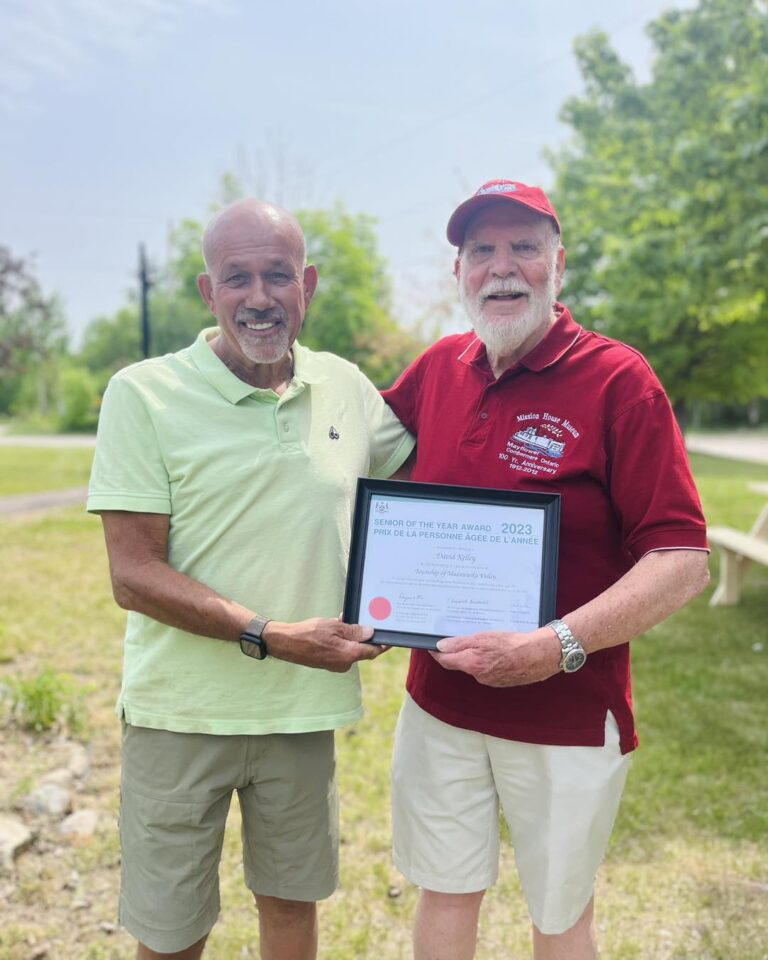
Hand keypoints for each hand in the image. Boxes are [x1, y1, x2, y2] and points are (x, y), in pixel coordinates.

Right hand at [263, 617, 385, 672]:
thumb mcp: (333, 626)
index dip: (382, 644)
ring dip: (352, 638)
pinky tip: (336, 630)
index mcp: (348, 654)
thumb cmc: (308, 633)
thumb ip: (353, 631)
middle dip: (365, 637)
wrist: (286, 644)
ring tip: (343, 622)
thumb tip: (370, 632)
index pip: (373, 651)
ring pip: (352, 650)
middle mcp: (344, 664)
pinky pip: (342, 652)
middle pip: (363, 651)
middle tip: (366, 622)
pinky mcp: (329, 663)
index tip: (390, 639)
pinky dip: (343, 642)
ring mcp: (336, 665)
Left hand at [431, 627, 560, 686]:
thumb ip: (460, 643)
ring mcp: (491, 680)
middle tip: (456, 637)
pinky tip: (496, 650)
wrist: (540, 655)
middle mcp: (478, 676)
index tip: (431, 645)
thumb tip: (441, 647)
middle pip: (460, 664)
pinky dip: (488, 660)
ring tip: (482, 641)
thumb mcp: (483, 638)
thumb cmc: (513, 644)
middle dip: (456, 652)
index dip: (437, 653)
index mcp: (471, 664)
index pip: (445, 661)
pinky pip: (488, 669)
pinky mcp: (502, 680)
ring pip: (475, 666)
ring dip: (474, 655)